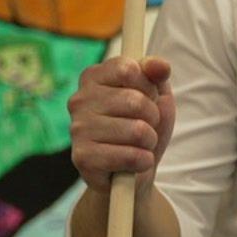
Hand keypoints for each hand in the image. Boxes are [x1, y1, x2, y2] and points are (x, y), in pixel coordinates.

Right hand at [68, 56, 173, 193]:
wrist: (133, 171)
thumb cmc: (144, 126)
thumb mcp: (157, 95)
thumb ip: (157, 74)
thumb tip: (159, 65)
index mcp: (93, 77)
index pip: (129, 69)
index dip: (149, 87)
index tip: (147, 98)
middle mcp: (79, 100)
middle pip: (136, 101)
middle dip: (154, 118)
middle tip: (146, 127)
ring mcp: (77, 129)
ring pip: (137, 130)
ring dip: (150, 142)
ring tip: (139, 145)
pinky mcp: (82, 158)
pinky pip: (130, 156)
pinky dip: (143, 162)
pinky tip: (134, 163)